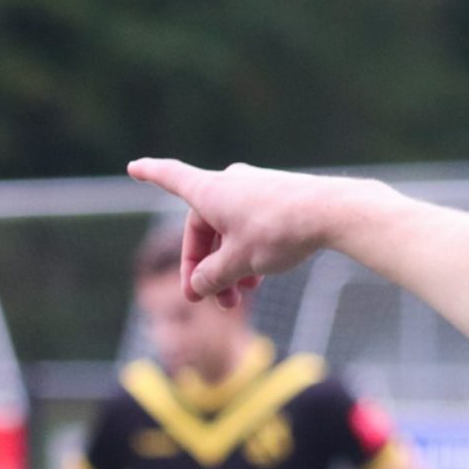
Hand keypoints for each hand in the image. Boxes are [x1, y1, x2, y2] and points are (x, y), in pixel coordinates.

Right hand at [125, 159, 382, 307]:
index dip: (152, 173)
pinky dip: (250, 251)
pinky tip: (261, 278)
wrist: (334, 213)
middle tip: (213, 301)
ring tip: (240, 297)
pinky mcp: (282, 198)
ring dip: (230, 264)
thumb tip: (199, 287)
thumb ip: (213, 277)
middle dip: (206, 266)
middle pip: (205, 227)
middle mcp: (231, 183)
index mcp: (209, 191)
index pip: (171, 177)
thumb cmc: (279, 232)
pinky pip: (255, 227)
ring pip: (231, 231)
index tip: (134, 166)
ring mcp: (258, 189)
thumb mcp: (239, 263)